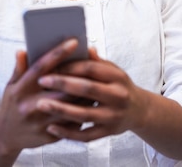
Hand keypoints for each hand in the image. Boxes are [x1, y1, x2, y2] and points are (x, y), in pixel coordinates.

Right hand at [0, 39, 83, 152]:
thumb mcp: (11, 85)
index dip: (58, 53)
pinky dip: (82, 114)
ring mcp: (39, 122)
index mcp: (21, 89)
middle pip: (60, 88)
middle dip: (78, 75)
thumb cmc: (12, 104)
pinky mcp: (48, 136)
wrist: (4, 136)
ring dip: (84, 95)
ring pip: (69, 107)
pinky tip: (91, 104)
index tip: (74, 42)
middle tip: (94, 62)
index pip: (41, 67)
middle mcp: (29, 105)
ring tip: (98, 83)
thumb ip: (19, 68)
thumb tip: (23, 50)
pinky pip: (71, 124)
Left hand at [34, 48, 148, 141]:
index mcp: (118, 77)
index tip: (51, 65)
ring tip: (41, 104)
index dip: (70, 66)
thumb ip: (96, 62)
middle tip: (42, 81)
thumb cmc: (119, 86)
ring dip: (61, 109)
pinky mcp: (108, 132)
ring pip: (84, 114)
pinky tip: (52, 128)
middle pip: (87, 88)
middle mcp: (118, 96)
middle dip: (62, 84)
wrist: (139, 110)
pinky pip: (85, 135)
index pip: (91, 68)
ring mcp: (113, 116)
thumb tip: (83, 47)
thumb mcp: (113, 70)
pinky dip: (68, 133)